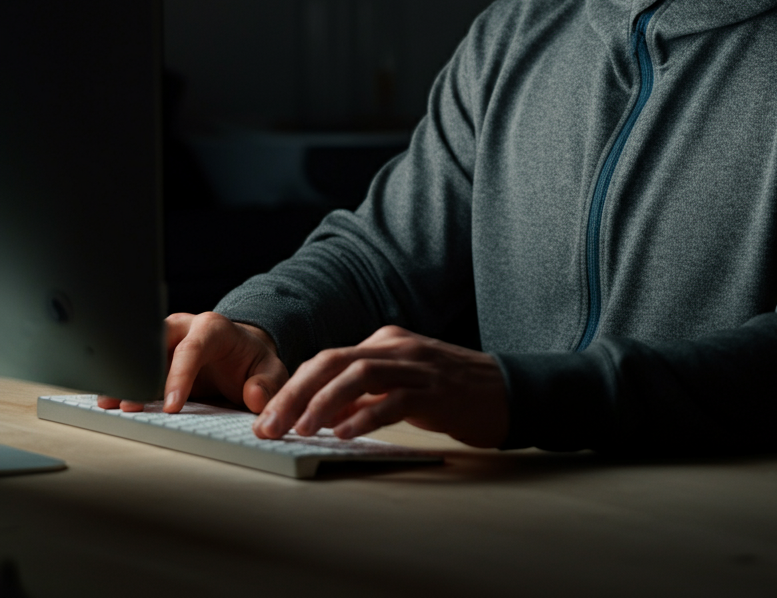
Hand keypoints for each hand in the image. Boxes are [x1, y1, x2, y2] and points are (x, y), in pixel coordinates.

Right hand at [97, 312, 288, 413]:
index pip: (192, 348)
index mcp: (213, 328)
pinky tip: (109, 401)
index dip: (179, 376)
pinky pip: (136, 369)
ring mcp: (165, 343)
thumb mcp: (272, 371)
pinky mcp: (154, 359)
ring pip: (139, 355)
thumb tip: (253, 396)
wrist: (243, 356)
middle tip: (130, 403)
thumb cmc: (254, 363)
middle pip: (155, 343)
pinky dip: (124, 384)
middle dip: (143, 371)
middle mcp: (184, 329)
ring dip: (126, 380)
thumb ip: (268, 384)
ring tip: (110, 405)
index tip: (171, 407)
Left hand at [252, 325, 508, 447]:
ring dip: (323, 403)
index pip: (328, 358)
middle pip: (334, 362)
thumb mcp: (402, 384)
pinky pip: (394, 400)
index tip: (268, 416)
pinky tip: (346, 434)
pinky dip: (366, 416)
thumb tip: (320, 412)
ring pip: (359, 375)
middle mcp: (398, 347)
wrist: (508, 390)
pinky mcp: (437, 390)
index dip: (293, 387)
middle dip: (295, 393)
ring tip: (302, 430)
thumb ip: (365, 392)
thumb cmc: (451, 391)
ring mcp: (418, 366)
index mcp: (385, 341)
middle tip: (270, 426)